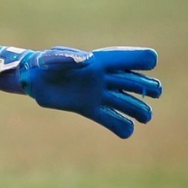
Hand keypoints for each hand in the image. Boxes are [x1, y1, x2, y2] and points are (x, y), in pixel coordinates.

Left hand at [0, 45, 161, 137]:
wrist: (35, 79)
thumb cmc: (45, 63)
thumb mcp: (53, 58)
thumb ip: (69, 58)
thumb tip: (88, 60)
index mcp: (102, 61)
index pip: (134, 57)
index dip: (144, 61)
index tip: (145, 66)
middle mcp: (106, 78)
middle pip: (140, 82)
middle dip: (151, 87)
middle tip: (152, 93)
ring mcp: (100, 95)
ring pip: (130, 104)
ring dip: (142, 111)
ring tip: (144, 116)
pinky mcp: (91, 110)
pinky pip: (113, 121)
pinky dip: (123, 127)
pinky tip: (125, 130)